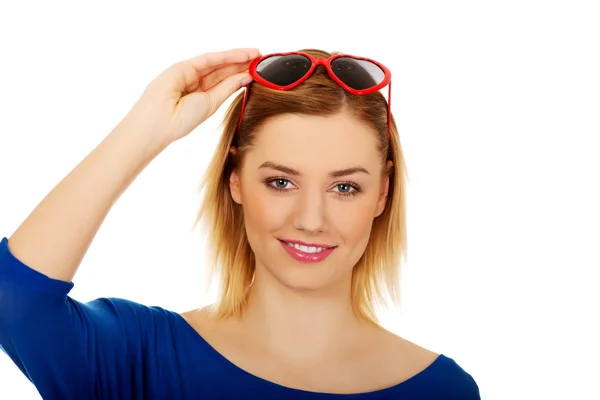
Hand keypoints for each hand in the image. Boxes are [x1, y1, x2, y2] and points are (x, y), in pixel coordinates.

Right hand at [123, 48, 259, 148]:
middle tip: (262, 59)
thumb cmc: (182, 120)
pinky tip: (242, 55)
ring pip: (218, 62)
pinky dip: (226, 56)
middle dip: (243, 64)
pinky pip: (209, 59)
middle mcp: (196, 82)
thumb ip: (228, 88)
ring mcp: (189, 73)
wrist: (160, 122)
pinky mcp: (184, 66)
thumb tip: (246, 78)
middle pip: (224, 70)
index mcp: (202, 95)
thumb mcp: (212, 103)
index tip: (259, 72)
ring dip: (238, 57)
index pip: (226, 81)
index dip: (242, 75)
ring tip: (256, 54)